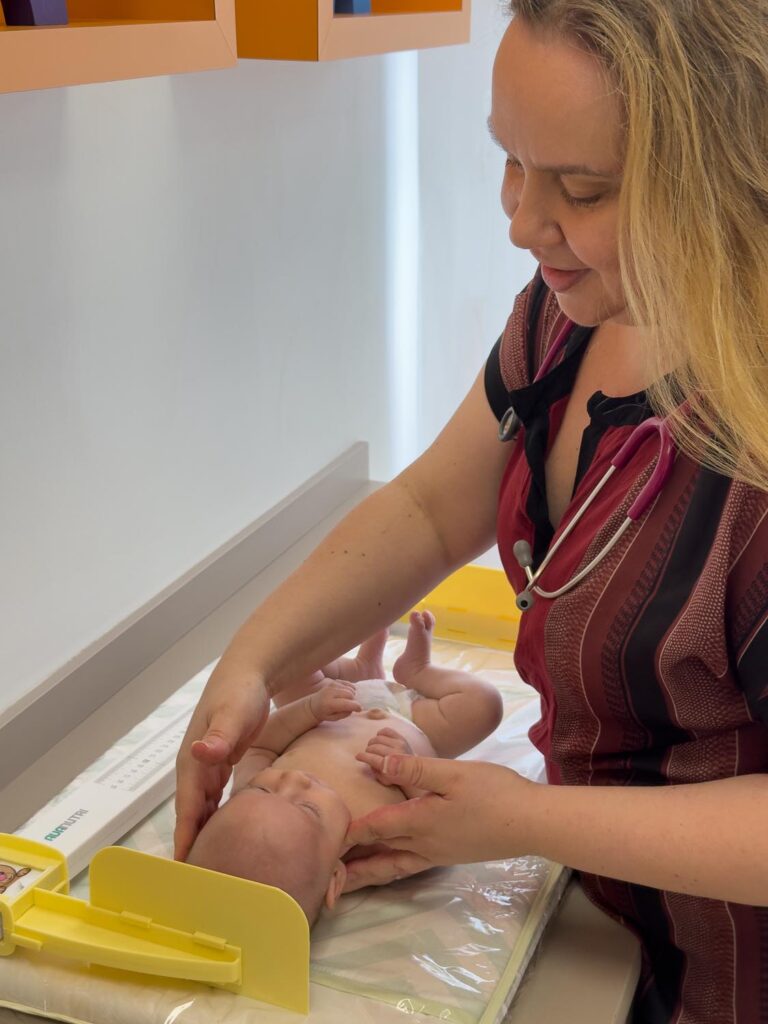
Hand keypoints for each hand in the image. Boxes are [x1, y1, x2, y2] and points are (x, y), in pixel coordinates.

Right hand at [174, 660, 269, 860]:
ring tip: (210, 869)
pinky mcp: (221, 764)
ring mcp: (207, 766)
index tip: (186, 870)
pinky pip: (214, 800)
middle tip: (199, 882)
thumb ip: (221, 734)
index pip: (187, 809)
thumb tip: (202, 753)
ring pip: (202, 810)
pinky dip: (215, 820)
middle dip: (192, 846)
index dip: (186, 839)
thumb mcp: (233, 712)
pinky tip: (225, 838)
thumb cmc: (240, 691)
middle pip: (191, 815)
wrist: (248, 672)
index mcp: (193, 761)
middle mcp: (195, 767)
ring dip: (203, 836)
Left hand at [308, 680, 361, 721]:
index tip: (359, 709)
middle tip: (351, 706)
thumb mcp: (333, 718)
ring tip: (347, 701)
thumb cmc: (324, 714)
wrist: (313, 705)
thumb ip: (344, 713)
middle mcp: (330, 693)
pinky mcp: (333, 681)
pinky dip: (350, 688)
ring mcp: (332, 685)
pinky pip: (347, 683)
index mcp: (329, 704)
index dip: (356, 706)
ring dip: (352, 695)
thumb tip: (354, 707)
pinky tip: (347, 694)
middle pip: (350, 694)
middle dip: (353, 701)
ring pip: (350, 689)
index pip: (346, 704)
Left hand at [342, 754, 535, 890]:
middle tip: (324, 878)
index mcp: (421, 822)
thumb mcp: (454, 774)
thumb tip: (379, 763)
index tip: (321, 837)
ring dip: (368, 873)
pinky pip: (409, 864)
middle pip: (378, 857)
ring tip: (347, 882)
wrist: (532, 823)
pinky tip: (388, 864)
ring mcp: (438, 853)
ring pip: (393, 866)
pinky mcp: (449, 853)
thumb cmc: (495, 793)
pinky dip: (391, 867)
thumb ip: (415, 770)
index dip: (347, 831)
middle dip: (350, 867)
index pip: (375, 827)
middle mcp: (424, 844)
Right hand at [356, 728, 414, 784]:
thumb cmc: (396, 776)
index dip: (362, 757)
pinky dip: (380, 733)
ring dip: (372, 743)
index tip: (357, 756)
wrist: (413, 769)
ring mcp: (399, 743)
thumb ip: (376, 772)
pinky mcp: (401, 737)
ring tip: (373, 748)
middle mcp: (396, 752)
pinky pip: (386, 730)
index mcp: (391, 766)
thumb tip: (370, 762)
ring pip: (378, 738)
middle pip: (374, 747)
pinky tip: (379, 739)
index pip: (372, 759)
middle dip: (367, 751)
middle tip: (367, 754)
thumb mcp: (385, 780)